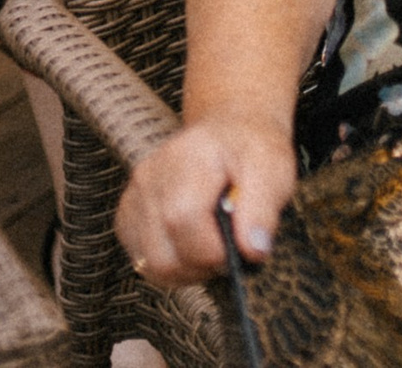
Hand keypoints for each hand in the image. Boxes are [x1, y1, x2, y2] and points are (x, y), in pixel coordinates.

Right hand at [116, 112, 294, 286]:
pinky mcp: (127, 214)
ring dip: (188, 269)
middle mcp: (151, 175)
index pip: (182, 219)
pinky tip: (194, 243)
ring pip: (151, 264)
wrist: (228, 131)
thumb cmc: (251, 151)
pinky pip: (144, 260)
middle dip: (202, 266)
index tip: (242, 249)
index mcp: (188, 156)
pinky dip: (173, 263)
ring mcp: (134, 195)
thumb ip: (263, 208)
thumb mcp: (273, 169)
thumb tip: (253, 251)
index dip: (213, 251)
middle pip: (162, 253)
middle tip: (229, 250)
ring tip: (214, 246)